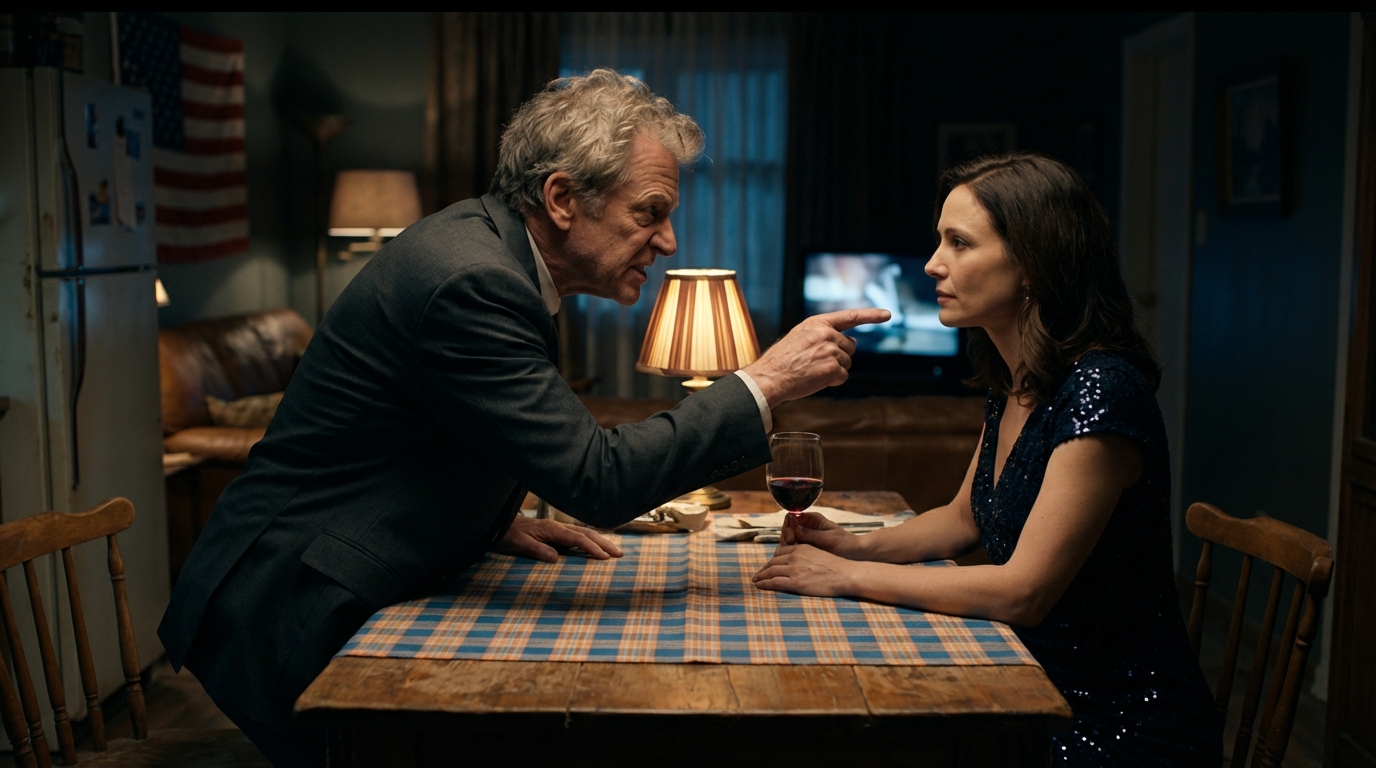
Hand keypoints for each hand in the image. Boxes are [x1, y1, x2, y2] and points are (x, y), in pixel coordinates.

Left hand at [493, 516, 623, 561]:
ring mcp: (558, 530)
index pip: (578, 538)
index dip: (592, 548)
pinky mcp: (555, 534)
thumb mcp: (520, 544)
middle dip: (604, 544)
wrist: (499, 524)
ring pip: (584, 534)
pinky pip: (577, 537)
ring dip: (600, 541)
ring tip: (614, 551)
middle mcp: (558, 528)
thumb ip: (538, 550)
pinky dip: (590, 541)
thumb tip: (556, 559)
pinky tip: (595, 547)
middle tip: (620, 554)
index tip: (605, 557)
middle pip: (586, 534)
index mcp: (553, 529)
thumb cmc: (508, 534)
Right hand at [742, 309, 891, 407]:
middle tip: (817, 362)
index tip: (887, 314)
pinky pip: (843, 377)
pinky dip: (832, 381)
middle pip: (850, 347)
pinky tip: (816, 379)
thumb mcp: (800, 336)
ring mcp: (830, 351)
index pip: (850, 316)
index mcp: (818, 323)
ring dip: (834, 370)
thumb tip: (851, 343)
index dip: (871, 315)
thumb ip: (824, 334)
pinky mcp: (832, 368)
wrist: (770, 377)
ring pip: (847, 363)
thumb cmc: (782, 360)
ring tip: (812, 370)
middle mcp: (826, 334)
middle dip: (840, 356)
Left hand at [752, 543, 856, 596]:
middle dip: (764, 568)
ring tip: (756, 581)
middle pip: (773, 561)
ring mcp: (794, 569)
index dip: (772, 560)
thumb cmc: (836, 567)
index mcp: (801, 548)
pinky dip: (764, 584)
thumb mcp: (819, 554)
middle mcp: (795, 556)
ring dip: (761, 576)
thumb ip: (806, 556)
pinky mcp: (796, 582)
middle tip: (758, 575)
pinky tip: (759, 586)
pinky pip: (774, 582)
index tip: (768, 566)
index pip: (780, 552)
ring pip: (771, 571)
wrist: (845, 574)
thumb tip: (801, 563)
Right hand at [779, 511, 858, 557]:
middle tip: (791, 542)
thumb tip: (792, 529)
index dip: (788, 525)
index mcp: (812, 519)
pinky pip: (792, 549)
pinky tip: (792, 559)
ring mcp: (805, 538)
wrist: (856, 554)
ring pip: (788, 540)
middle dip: (786, 535)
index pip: (792, 517)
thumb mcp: (828, 538)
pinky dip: (790, 553)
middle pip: (787, 529)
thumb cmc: (845, 543)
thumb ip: (810, 534)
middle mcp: (806, 527)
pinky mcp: (805, 550)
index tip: (791, 535)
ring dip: (787, 545)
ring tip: (792, 552)